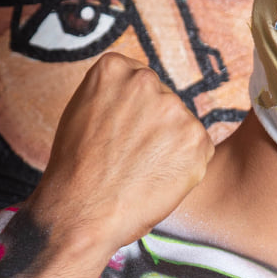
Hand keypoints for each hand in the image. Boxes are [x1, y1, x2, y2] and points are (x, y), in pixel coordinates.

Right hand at [25, 53, 212, 258]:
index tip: (121, 135)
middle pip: (164, 102)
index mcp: (113, 67)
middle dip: (155, 128)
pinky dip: (186, 167)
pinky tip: (158, 180)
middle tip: (132, 159)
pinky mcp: (196, 138)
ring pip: (182, 126)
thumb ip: (114, 95)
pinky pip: (200, 150)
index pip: (140, 83)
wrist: (81, 210)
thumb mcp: (83, 111)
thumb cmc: (76, 169)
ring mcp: (173, 108)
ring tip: (142, 172)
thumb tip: (141, 98)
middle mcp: (146, 79)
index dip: (133, 114)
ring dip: (171, 147)